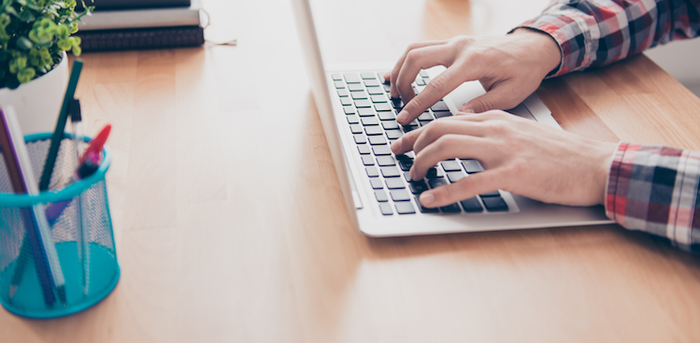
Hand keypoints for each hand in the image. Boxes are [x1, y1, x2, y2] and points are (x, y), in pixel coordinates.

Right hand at [385, 30, 560, 124]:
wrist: (534, 47)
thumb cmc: (525, 70)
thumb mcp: (511, 94)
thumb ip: (482, 107)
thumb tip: (456, 120)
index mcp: (474, 62)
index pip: (436, 85)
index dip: (417, 104)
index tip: (404, 118)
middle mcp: (460, 47)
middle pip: (416, 59)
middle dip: (402, 84)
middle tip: (401, 107)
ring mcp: (455, 42)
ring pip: (414, 49)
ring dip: (400, 70)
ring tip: (395, 93)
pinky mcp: (453, 43)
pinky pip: (422, 47)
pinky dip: (407, 61)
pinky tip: (397, 74)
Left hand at [390, 111, 618, 207]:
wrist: (595, 164)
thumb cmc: (560, 154)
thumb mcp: (521, 132)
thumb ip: (493, 132)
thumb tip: (463, 138)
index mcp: (496, 118)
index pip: (447, 119)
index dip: (419, 131)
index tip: (402, 143)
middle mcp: (495, 129)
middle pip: (440, 128)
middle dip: (413, 143)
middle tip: (400, 158)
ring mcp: (504, 150)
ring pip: (448, 147)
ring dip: (423, 162)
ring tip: (414, 176)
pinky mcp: (513, 174)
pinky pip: (468, 182)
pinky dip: (444, 191)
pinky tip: (431, 199)